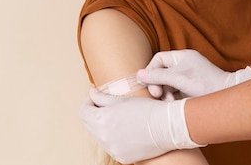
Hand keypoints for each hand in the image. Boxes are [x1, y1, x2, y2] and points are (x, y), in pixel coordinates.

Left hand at [78, 88, 204, 163]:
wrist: (167, 126)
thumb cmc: (147, 109)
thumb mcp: (123, 98)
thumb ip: (102, 97)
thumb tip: (92, 93)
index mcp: (101, 119)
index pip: (83, 112)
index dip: (88, 103)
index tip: (95, 98)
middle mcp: (103, 137)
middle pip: (89, 124)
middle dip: (95, 114)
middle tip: (107, 107)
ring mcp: (111, 149)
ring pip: (100, 136)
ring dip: (104, 127)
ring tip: (120, 119)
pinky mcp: (121, 157)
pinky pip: (111, 146)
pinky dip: (115, 138)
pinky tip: (127, 131)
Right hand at [137, 49, 250, 98]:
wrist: (225, 95)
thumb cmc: (205, 83)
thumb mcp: (178, 78)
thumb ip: (158, 76)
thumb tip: (138, 74)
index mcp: (182, 57)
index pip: (159, 59)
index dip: (151, 71)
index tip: (149, 83)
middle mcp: (184, 65)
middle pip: (161, 73)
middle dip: (157, 84)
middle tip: (157, 95)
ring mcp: (187, 77)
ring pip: (166, 85)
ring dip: (164, 94)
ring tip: (168, 101)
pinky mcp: (189, 89)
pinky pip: (174, 93)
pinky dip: (171, 99)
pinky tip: (174, 104)